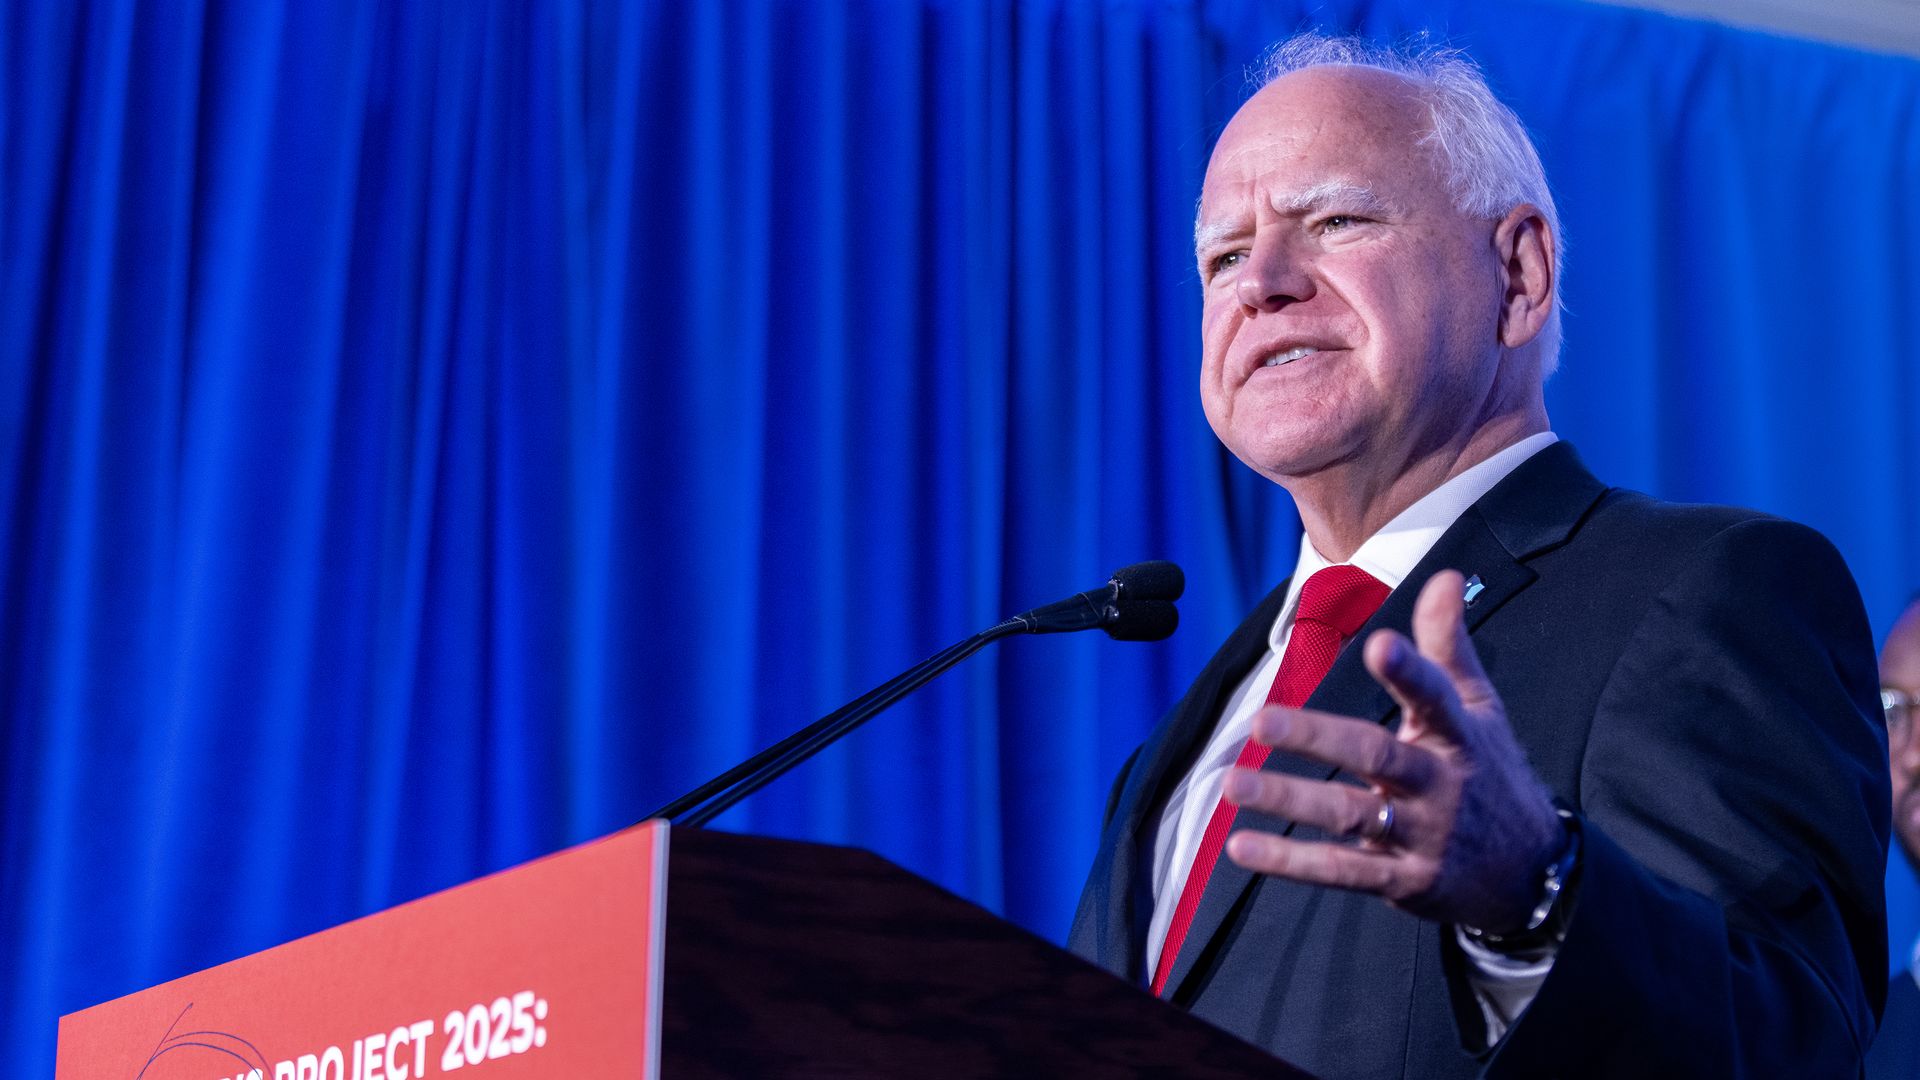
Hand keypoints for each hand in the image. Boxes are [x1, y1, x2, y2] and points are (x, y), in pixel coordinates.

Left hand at [1221, 570, 1563, 931]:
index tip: (1380, 644)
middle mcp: (1440, 784)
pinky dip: (1290, 861)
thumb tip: (1444, 575)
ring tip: (1233, 785)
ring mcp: (1421, 836)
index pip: (1436, 697)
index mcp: (1458, 735)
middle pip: (1375, 757)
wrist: (1531, 874)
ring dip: (1289, 801)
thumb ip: (1447, 645)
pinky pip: (1341, 870)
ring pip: (1349, 815)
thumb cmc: (1489, 772)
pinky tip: (1241, 847)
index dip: (1410, 671)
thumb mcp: (1479, 708)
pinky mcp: (1403, 881)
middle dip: (1318, 739)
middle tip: (1260, 723)